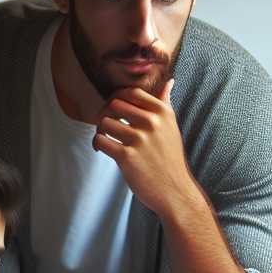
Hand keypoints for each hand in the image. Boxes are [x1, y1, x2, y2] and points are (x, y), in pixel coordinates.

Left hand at [93, 80, 201, 219]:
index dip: (117, 99)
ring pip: (104, 122)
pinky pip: (101, 141)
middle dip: (105, 114)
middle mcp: (152, 123)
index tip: (114, 110)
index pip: (131, 92)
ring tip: (105, 139)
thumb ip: (165, 103)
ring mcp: (139, 139)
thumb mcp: (171, 127)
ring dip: (100, 131)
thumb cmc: (170, 158)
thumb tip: (169, 82)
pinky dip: (97, 144)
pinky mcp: (127, 157)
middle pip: (114, 105)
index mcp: (162, 112)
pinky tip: (102, 149)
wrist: (175, 191)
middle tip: (106, 126)